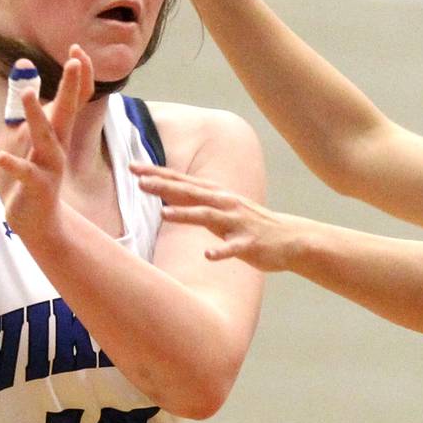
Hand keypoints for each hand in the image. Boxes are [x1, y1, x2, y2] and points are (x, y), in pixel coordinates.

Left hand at [0, 45, 94, 244]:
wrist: (35, 220)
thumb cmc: (27, 171)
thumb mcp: (22, 133)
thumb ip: (22, 101)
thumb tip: (24, 64)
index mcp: (56, 130)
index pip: (74, 97)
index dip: (79, 74)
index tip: (77, 49)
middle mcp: (57, 143)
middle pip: (67, 110)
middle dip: (72, 86)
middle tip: (76, 60)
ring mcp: (49, 166)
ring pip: (45, 138)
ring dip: (37, 116)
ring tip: (30, 93)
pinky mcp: (36, 186)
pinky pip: (26, 173)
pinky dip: (14, 164)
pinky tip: (1, 155)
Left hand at [133, 162, 297, 271]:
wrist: (290, 239)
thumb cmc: (248, 224)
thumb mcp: (219, 209)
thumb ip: (194, 203)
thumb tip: (165, 197)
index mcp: (215, 195)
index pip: (180, 181)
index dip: (156, 174)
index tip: (132, 167)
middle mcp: (224, 204)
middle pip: (189, 192)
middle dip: (164, 186)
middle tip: (139, 182)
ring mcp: (236, 223)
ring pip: (207, 216)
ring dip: (186, 215)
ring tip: (163, 215)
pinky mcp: (248, 243)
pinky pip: (233, 248)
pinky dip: (220, 251)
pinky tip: (208, 255)